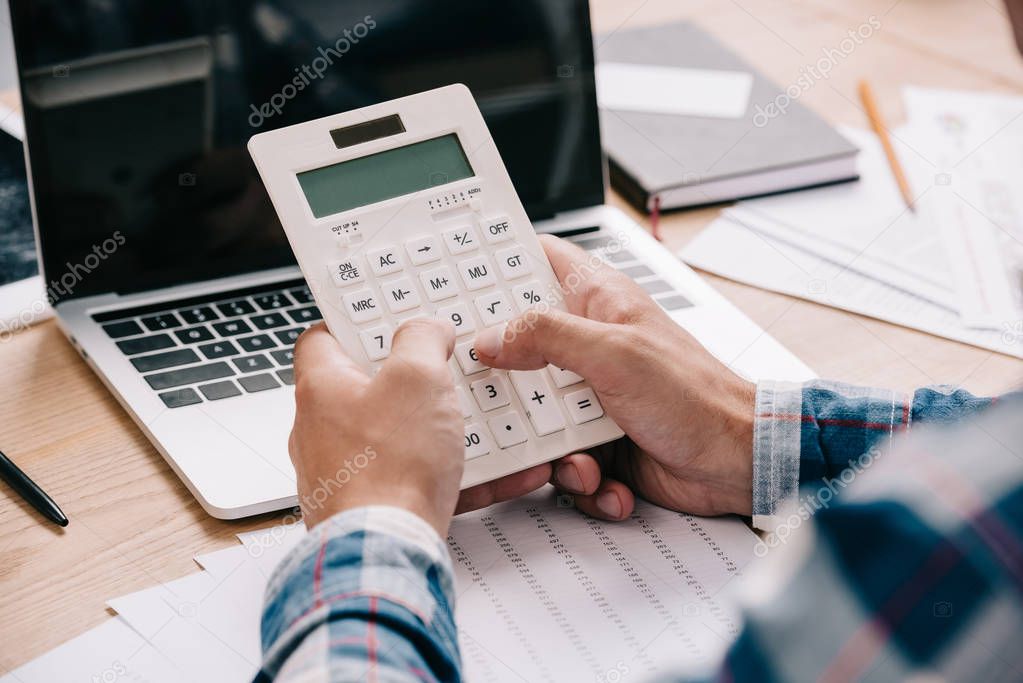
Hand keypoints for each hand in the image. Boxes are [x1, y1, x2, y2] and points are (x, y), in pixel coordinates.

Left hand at [290, 319, 463, 534]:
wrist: (386, 550)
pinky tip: (498, 476)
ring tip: (475, 423)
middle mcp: (321, 431)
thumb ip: (422, 340)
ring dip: (434, 429)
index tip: (387, 321)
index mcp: (322, 388)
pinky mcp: (368, 506)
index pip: (321, 338)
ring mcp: (343, 472)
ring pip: (394, 437)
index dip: (355, 324)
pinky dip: (453, 475)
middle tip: (442, 368)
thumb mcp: (417, 377)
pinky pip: (414, 479)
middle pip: (363, 389)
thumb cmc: (390, 467)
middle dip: (408, 380)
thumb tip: (427, 329)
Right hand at [456, 235, 755, 520]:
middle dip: (505, 381)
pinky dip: (580, 476)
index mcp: (598, 303)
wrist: (736, 463)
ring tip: (578, 456)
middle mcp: (589, 345)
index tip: (456, 279)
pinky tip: (606, 479)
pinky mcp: (596, 439)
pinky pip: (559, 457)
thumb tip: (491, 336)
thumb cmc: (696, 396)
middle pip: (518, 347)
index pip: (538, 262)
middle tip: (494, 396)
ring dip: (548, 446)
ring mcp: (590, 394)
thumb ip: (547, 336)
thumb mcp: (615, 354)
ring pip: (531, 413)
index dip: (498, 265)